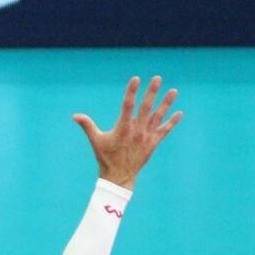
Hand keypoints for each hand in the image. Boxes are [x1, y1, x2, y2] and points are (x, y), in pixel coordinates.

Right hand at [73, 76, 181, 190]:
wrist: (119, 176)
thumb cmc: (106, 157)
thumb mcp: (96, 140)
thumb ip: (87, 126)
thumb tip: (75, 116)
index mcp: (123, 127)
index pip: (127, 105)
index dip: (132, 91)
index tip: (136, 79)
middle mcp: (137, 130)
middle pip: (146, 107)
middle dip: (152, 92)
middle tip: (157, 78)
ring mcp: (146, 136)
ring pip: (158, 116)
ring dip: (166, 103)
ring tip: (173, 91)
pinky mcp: (153, 143)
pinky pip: (164, 130)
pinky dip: (172, 122)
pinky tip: (179, 113)